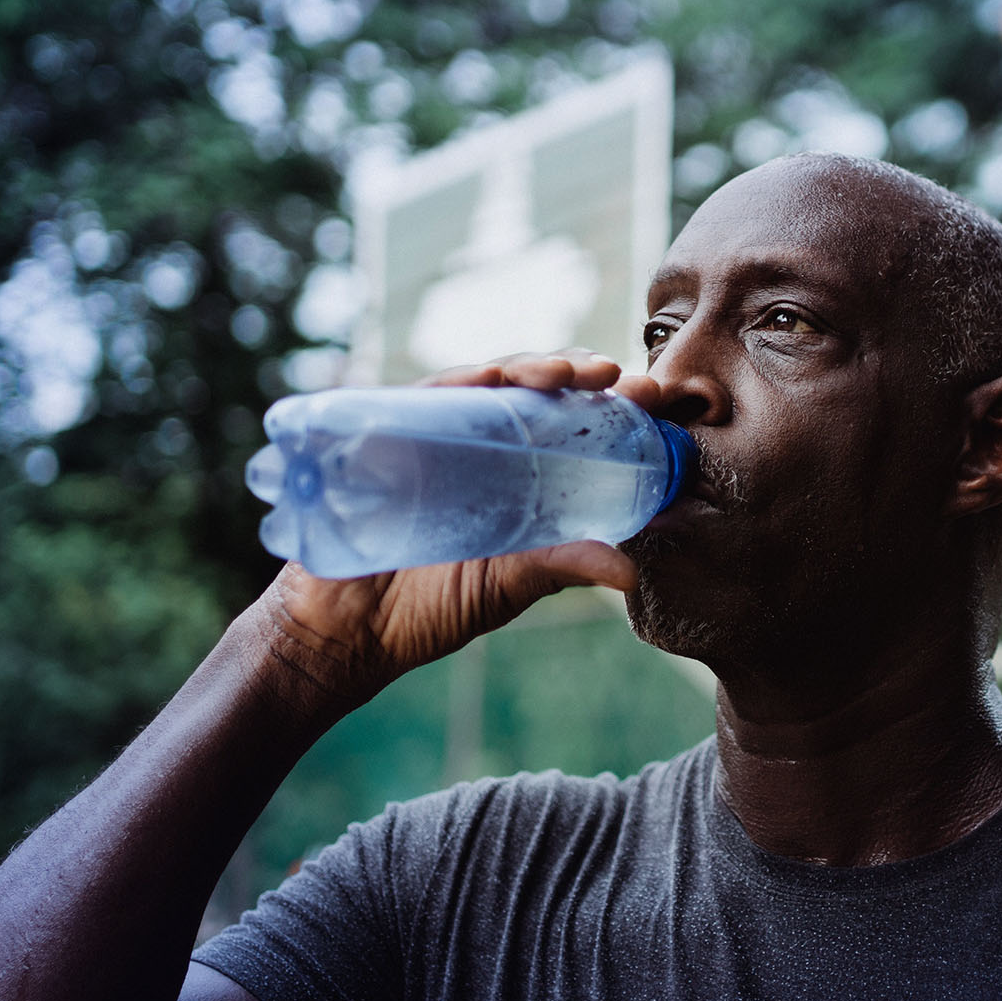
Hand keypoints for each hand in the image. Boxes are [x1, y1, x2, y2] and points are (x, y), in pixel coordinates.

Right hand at [245, 350, 663, 708]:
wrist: (345, 632)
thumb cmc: (429, 607)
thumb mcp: (509, 585)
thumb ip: (564, 566)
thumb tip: (632, 570)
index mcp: (517, 474)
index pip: (571, 424)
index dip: (613, 406)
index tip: (657, 401)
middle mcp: (479, 444)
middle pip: (535, 392)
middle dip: (580, 374)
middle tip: (622, 379)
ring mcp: (434, 435)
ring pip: (488, 382)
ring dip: (530, 368)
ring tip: (568, 373)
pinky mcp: (388, 434)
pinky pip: (425, 396)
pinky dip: (459, 382)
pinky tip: (490, 379)